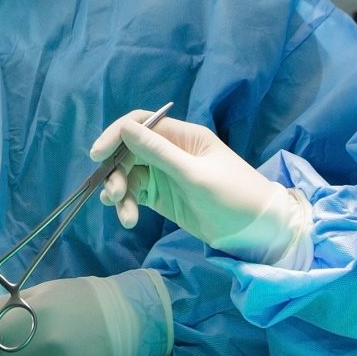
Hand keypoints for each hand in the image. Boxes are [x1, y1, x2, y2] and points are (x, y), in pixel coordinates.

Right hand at [90, 112, 308, 265]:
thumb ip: (159, 153)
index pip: (140, 124)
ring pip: (130, 175)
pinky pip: (136, 194)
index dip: (116, 135)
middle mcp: (171, 151)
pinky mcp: (163, 197)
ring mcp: (166, 175)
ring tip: (123, 214)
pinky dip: (127, 205)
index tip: (98, 155)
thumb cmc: (235, 196)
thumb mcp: (195, 175)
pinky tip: (129, 219)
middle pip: (129, 151)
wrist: (259, 232)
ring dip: (120, 192)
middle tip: (113, 195)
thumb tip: (125, 129)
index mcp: (183, 136)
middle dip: (116, 171)